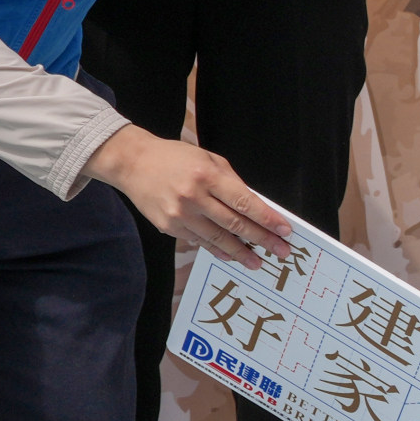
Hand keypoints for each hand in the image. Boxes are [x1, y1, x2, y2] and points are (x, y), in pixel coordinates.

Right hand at [87, 126, 302, 262]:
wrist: (133, 163)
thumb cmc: (175, 158)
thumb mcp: (208, 159)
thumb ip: (231, 181)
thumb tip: (255, 206)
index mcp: (207, 176)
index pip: (245, 202)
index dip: (267, 219)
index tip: (285, 230)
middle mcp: (193, 197)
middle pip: (235, 224)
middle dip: (262, 239)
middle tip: (281, 251)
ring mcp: (180, 215)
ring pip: (217, 239)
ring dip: (241, 252)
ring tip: (258, 262)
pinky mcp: (169, 227)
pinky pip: (199, 241)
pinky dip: (217, 250)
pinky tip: (231, 256)